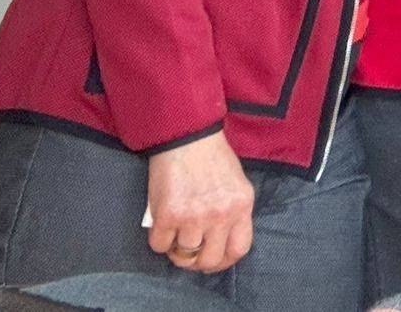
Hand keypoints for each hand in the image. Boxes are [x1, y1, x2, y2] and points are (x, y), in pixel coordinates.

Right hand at [146, 131, 254, 273]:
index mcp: (242, 206)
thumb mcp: (236, 185)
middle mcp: (221, 215)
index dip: (224, 261)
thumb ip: (232, 212)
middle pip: (210, 260)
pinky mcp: (168, 215)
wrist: (187, 137)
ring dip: (176, 250)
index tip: (214, 261)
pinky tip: (162, 226)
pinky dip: (159, 241)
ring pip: (183, 255)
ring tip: (175, 235)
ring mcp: (194, 217)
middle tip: (189, 254)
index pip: (239, 250)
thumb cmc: (212, 159)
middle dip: (198, 262)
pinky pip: (160, 245)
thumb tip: (220, 241)